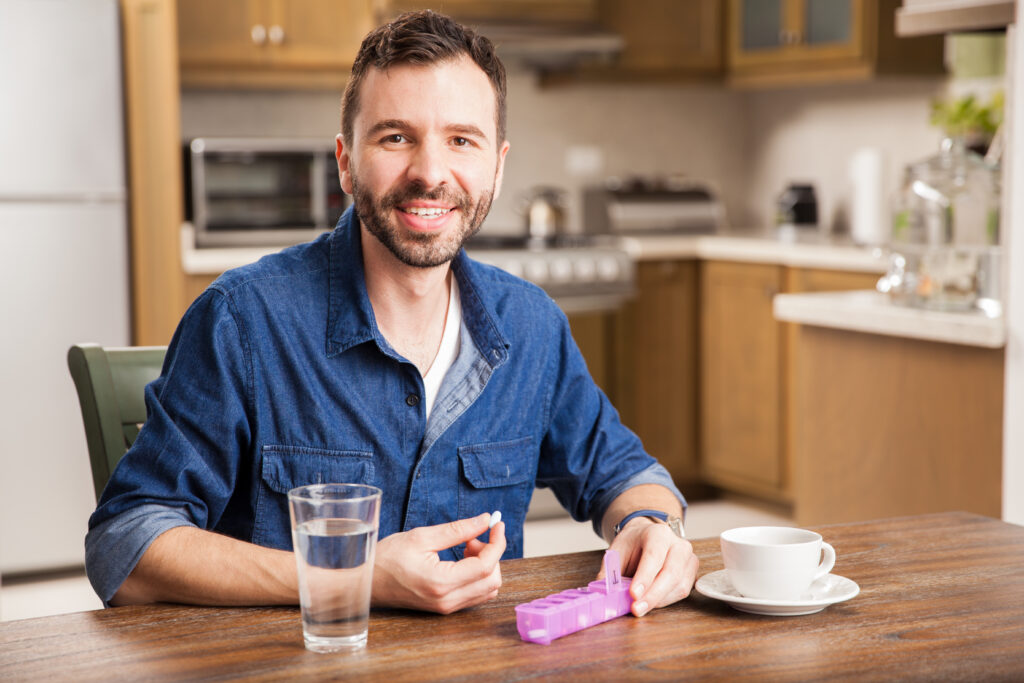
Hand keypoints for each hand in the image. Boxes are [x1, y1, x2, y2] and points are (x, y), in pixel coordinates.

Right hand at [371, 513, 505, 613]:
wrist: (367, 583)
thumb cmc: (387, 558)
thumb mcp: (422, 536)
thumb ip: (458, 529)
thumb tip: (485, 520)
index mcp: (441, 582)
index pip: (486, 565)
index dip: (497, 542)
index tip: (497, 524)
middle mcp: (447, 600)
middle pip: (493, 579)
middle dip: (490, 554)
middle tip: (470, 538)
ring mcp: (447, 607)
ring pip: (488, 589)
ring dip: (485, 565)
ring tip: (464, 549)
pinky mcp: (445, 608)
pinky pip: (476, 594)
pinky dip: (477, 575)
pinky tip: (461, 561)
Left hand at [601, 518, 698, 616]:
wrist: (646, 537)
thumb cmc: (633, 544)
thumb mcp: (617, 551)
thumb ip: (611, 571)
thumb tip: (603, 592)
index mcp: (658, 533)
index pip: (654, 555)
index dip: (644, 576)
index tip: (633, 594)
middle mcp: (678, 544)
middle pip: (671, 572)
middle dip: (652, 595)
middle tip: (636, 608)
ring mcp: (689, 559)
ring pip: (679, 585)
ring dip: (658, 601)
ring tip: (639, 607)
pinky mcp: (692, 573)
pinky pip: (681, 591)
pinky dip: (665, 601)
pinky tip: (651, 602)